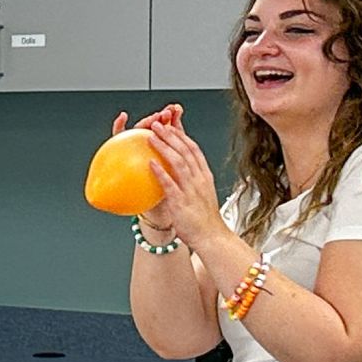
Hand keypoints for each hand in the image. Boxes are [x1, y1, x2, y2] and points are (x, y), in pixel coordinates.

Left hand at [140, 116, 226, 249]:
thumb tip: (177, 173)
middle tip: (158, 124)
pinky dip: (160, 172)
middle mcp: (199, 179)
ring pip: (178, 162)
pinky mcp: (181, 202)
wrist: (212, 237)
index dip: (181, 135)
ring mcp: (191, 189)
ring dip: (164, 147)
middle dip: (171, 134)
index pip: (193, 150)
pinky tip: (150, 163)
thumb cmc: (204, 220)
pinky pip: (169, 184)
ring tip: (151, 135)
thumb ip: (191, 182)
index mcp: (204, 176)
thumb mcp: (201, 194)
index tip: (171, 125)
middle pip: (185, 150)